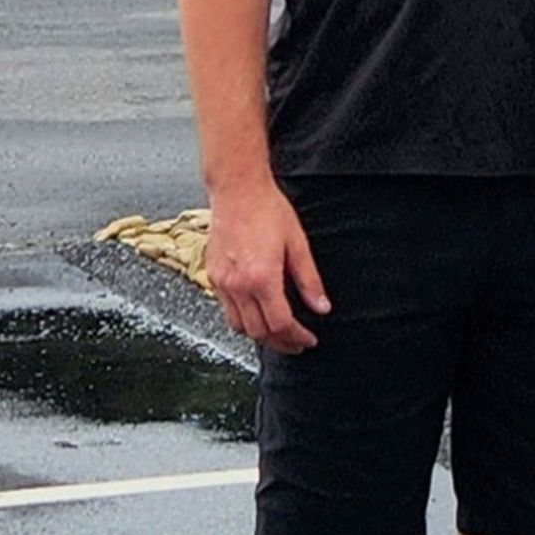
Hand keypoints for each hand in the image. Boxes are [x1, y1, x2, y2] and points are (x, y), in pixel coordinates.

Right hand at [205, 179, 330, 355]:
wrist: (237, 190)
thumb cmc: (268, 209)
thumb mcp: (298, 243)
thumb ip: (309, 279)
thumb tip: (321, 306)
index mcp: (262, 278)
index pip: (280, 323)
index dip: (296, 337)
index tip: (308, 340)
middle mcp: (238, 285)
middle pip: (258, 332)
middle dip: (280, 342)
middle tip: (296, 343)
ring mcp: (222, 283)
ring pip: (239, 326)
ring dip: (260, 335)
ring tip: (278, 333)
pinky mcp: (212, 276)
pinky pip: (226, 310)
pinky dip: (243, 320)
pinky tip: (256, 313)